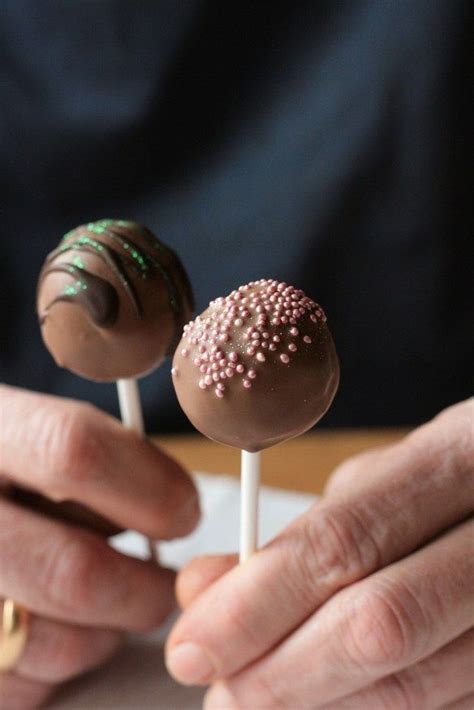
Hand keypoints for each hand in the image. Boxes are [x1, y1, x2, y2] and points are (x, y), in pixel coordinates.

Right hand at [0, 385, 199, 708]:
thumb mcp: (38, 432)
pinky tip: (66, 623)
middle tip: (168, 582)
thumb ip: (96, 454)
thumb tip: (174, 504)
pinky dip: (69, 661)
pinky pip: (30, 684)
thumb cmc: (13, 474)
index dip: (148, 486)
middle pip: (76, 570)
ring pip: (58, 642)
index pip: (74, 452)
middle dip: (146, 588)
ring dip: (110, 630)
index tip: (184, 511)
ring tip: (115, 600)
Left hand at [166, 399, 472, 708]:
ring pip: (414, 682)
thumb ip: (298, 535)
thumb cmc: (440, 483)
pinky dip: (361, 707)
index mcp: (454, 460)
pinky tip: (319, 699)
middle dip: (279, 669)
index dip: (256, 604)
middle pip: (379, 625)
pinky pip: (437, 703)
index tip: (192, 644)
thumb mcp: (373, 485)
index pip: (340, 544)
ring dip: (315, 702)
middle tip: (217, 687)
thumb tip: (200, 590)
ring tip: (252, 697)